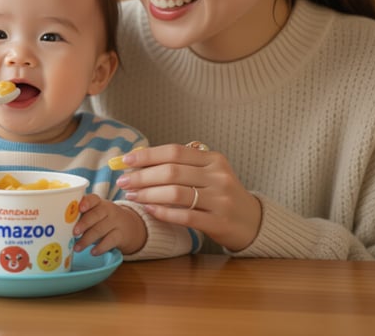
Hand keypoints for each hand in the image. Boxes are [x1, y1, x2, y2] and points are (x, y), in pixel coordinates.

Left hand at [72, 193, 145, 255]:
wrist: (129, 227)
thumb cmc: (103, 220)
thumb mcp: (95, 213)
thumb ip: (82, 216)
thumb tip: (61, 225)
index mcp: (99, 202)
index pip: (93, 199)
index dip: (86, 202)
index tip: (80, 208)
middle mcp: (109, 210)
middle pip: (96, 215)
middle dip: (84, 224)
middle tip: (74, 233)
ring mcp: (116, 222)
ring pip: (101, 229)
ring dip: (87, 240)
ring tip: (77, 248)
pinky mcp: (121, 235)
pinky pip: (110, 241)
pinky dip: (100, 247)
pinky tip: (93, 252)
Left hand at [115, 143, 261, 251]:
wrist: (252, 222)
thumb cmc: (220, 195)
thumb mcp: (208, 173)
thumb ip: (181, 166)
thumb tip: (139, 159)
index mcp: (214, 159)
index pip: (175, 152)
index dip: (147, 155)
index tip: (125, 160)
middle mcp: (218, 176)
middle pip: (172, 172)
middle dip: (142, 176)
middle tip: (122, 181)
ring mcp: (220, 200)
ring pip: (176, 193)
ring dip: (148, 194)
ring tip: (131, 196)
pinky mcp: (219, 222)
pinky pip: (185, 216)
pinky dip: (163, 212)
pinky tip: (149, 210)